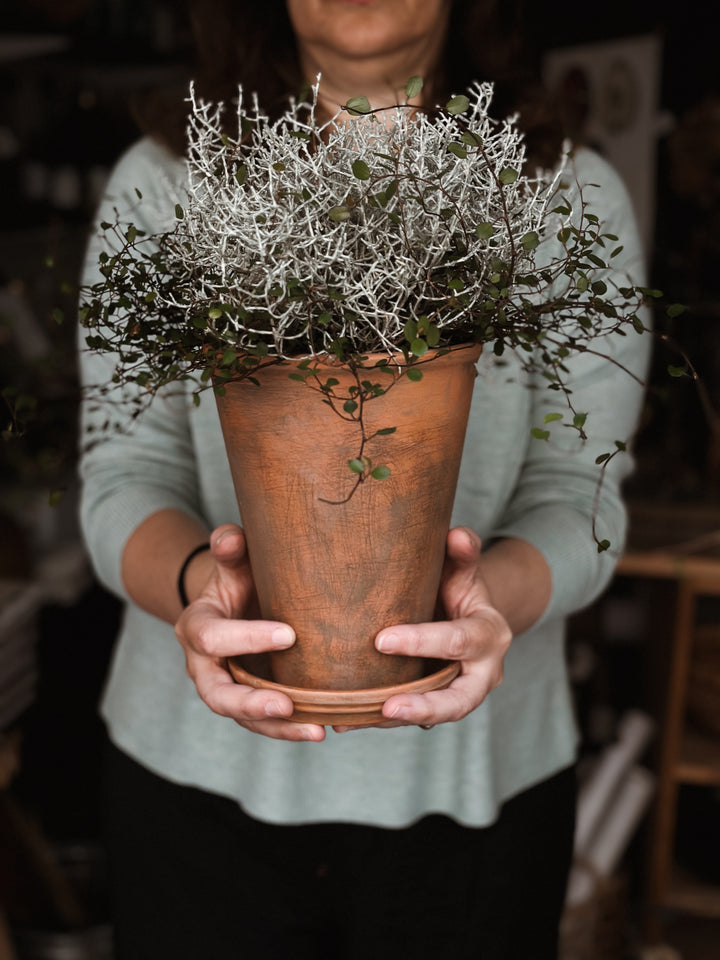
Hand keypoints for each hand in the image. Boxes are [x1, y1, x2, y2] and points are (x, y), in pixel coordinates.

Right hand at [174, 523, 324, 741]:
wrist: (239, 600)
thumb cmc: (240, 577)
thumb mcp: (234, 561)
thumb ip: (230, 547)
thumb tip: (232, 537)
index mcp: (196, 626)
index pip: (213, 638)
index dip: (246, 638)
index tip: (289, 635)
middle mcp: (203, 666)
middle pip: (216, 694)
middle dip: (249, 702)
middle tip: (285, 703)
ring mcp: (224, 688)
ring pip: (242, 717)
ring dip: (277, 727)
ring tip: (315, 730)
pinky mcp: (247, 702)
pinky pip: (264, 723)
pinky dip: (289, 729)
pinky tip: (322, 729)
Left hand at [342, 527, 511, 729]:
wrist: (466, 614)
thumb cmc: (458, 587)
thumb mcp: (463, 568)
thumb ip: (462, 552)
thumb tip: (456, 534)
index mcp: (489, 634)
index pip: (458, 641)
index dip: (422, 642)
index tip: (381, 640)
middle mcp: (484, 673)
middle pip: (460, 700)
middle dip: (424, 705)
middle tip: (386, 706)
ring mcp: (464, 695)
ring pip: (435, 717)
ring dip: (396, 720)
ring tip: (356, 719)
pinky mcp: (441, 707)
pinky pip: (416, 720)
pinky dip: (383, 721)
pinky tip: (345, 720)